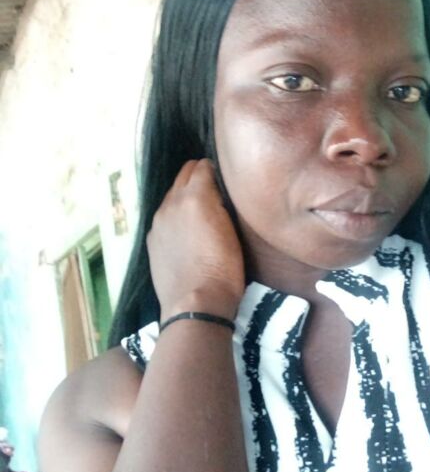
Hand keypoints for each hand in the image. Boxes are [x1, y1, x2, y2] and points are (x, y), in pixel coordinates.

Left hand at [147, 159, 244, 321]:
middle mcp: (171, 202)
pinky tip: (188, 232)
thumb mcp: (234, 230)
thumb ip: (223, 202)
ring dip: (186, 195)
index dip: (218, 170)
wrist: (195, 304)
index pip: (204, 166)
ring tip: (203, 211)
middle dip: (200, 176)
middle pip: (185, 173)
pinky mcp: (152, 239)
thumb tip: (220, 189)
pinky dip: (176, 215)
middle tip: (218, 190)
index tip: (228, 180)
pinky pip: (165, 216)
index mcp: (194, 196)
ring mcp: (158, 221)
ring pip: (173, 194)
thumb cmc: (224, 269)